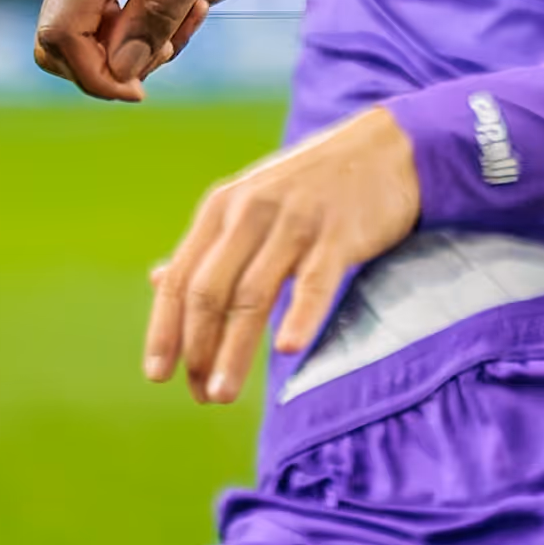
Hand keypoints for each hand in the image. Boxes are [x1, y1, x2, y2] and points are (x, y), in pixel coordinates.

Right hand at [38, 0, 295, 102]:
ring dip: (148, 31)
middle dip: (119, 58)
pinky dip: (156, 7)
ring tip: (202, 1)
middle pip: (64, 37)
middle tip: (179, 34)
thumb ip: (158, 14)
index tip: (144, 89)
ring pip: (96, 23)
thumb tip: (121, 72)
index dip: (94, 76)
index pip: (58, 36)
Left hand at [143, 102, 419, 403]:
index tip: (158, 374)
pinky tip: (286, 350)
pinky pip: (315, 281)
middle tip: (199, 396)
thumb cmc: (311, 186)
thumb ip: (209, 246)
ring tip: (222, 394)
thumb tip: (158, 282)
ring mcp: (295, 222)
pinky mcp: (338, 233)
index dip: (165, 330)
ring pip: (253, 295)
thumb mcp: (249, 205)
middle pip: (210, 292)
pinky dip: (300, 316)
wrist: (385, 148)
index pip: (182, 279)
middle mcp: (250, 213)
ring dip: (234, 350)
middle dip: (198, 348)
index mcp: (221, 208)